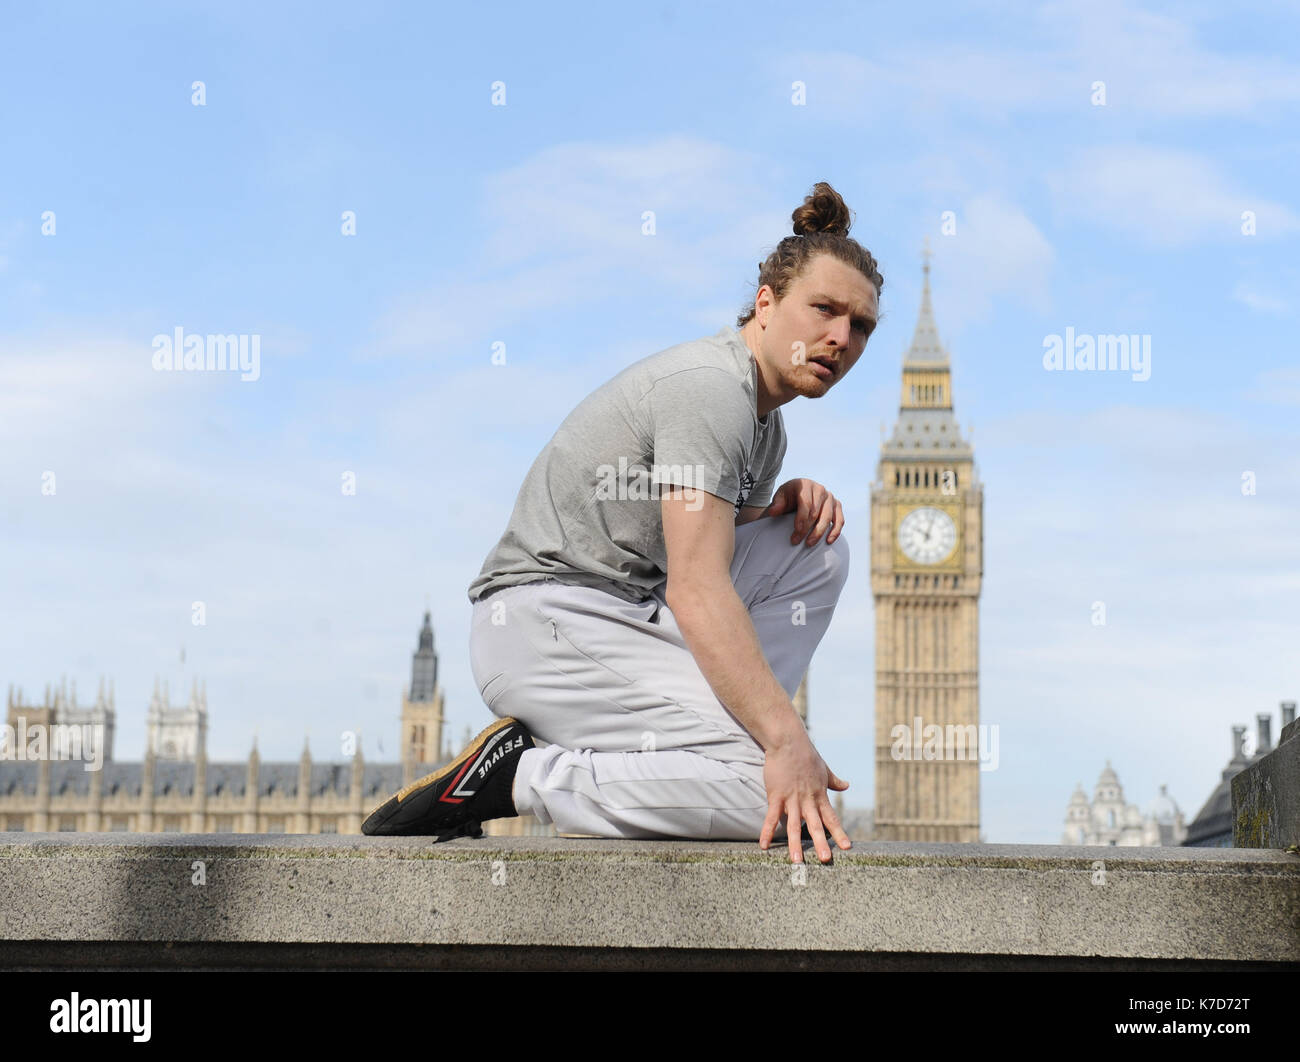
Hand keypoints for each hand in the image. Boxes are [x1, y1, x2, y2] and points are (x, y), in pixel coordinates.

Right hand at [758, 730, 851, 863]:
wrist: (788, 742)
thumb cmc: (806, 754)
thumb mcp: (824, 768)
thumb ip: (834, 780)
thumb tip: (846, 785)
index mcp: (819, 796)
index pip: (832, 818)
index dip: (840, 833)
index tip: (848, 847)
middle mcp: (807, 800)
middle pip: (815, 826)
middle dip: (821, 843)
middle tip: (826, 860)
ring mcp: (791, 799)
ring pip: (793, 826)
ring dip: (795, 844)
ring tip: (797, 861)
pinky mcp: (776, 796)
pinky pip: (771, 817)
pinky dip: (766, 832)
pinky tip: (764, 846)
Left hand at [763, 478, 843, 547]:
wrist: (798, 496)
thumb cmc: (788, 498)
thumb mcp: (780, 498)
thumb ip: (777, 504)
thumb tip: (773, 512)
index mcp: (805, 484)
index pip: (806, 503)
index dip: (801, 518)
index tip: (796, 531)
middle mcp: (820, 489)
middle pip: (816, 512)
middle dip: (806, 528)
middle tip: (796, 541)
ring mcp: (830, 497)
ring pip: (828, 517)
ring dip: (819, 532)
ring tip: (809, 544)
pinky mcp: (837, 505)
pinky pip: (839, 519)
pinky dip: (835, 531)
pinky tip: (828, 541)